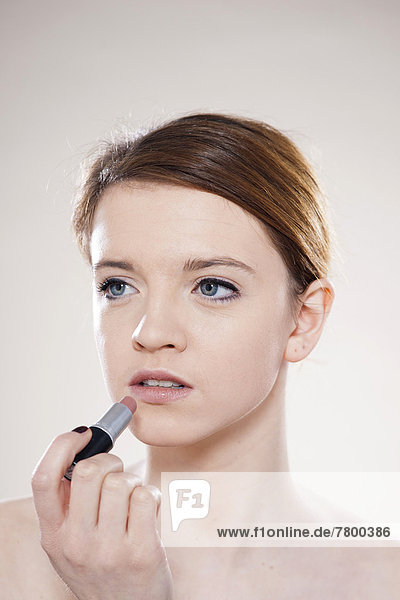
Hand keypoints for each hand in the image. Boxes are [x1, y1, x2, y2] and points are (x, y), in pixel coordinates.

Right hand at [31, 428, 173, 599]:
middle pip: (89, 472)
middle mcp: (75, 544)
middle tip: (116, 471)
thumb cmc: (103, 565)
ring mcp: (108, 550)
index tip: (84, 434)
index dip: (62, 446)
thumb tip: (87, 445)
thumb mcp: (72, 541)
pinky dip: (151, 495)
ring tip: (133, 500)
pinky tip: (148, 511)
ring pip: (121, 482)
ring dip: (133, 481)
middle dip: (109, 461)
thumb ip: (71, 503)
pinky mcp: (141, 553)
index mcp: (53, 535)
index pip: (43, 479)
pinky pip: (145, 497)